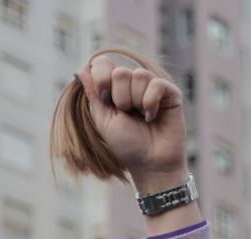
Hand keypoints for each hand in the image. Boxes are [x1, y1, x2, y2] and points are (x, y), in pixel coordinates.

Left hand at [75, 56, 187, 191]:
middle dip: (120, 98)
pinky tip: (152, 116)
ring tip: (141, 117)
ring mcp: (152, 86)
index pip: (103, 64)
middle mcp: (133, 84)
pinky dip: (150, 103)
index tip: (103, 97)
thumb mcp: (104, 120)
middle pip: (120, 72)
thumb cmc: (126, 145)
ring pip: (139, 76)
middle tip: (127, 114)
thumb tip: (80, 70)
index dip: (101, 76)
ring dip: (136, 101)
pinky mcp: (170, 92)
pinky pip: (156, 84)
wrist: (150, 163)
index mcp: (113, 89)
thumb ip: (94, 95)